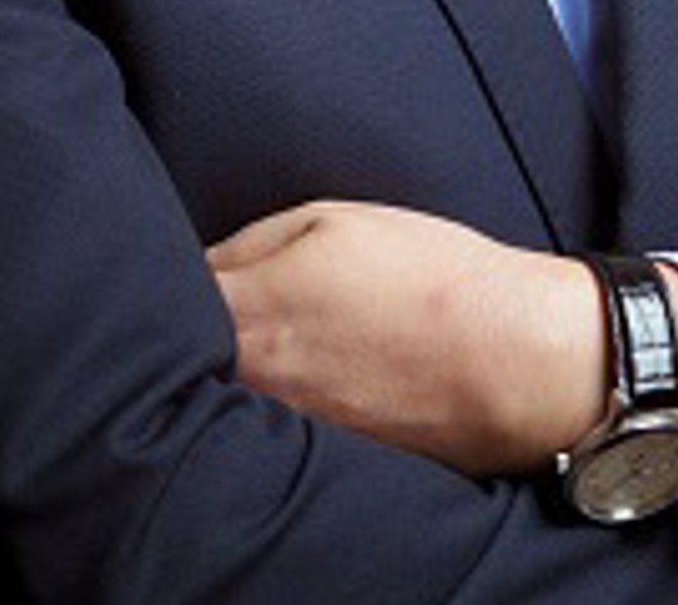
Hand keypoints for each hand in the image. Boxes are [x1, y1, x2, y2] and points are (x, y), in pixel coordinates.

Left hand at [208, 200, 677, 486]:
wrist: (512, 360)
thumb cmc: (429, 276)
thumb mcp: (330, 220)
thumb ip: (248, 244)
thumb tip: (201, 264)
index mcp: (246, 316)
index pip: (167, 298)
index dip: (166, 274)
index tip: (174, 262)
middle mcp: (253, 384)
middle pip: (186, 357)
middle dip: (192, 326)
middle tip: (216, 297)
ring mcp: (287, 430)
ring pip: (230, 395)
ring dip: (236, 366)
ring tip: (285, 334)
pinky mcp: (325, 457)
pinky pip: (277, 424)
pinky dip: (284, 399)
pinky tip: (321, 372)